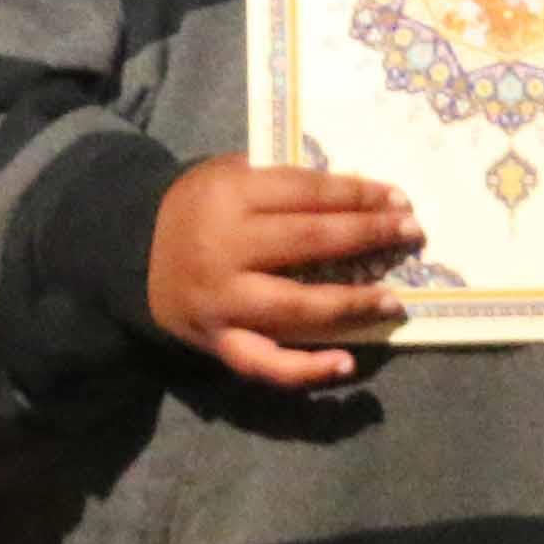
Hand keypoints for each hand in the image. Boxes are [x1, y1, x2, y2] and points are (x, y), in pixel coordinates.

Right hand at [148, 161, 416, 387]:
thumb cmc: (196, 207)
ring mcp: (222, 301)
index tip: (400, 199)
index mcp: (231, 197)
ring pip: (297, 307)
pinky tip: (345, 363)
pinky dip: (307, 369)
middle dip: (369, 237)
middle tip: (413, 235)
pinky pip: (266, 363)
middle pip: (311, 242)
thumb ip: (282, 184)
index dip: (359, 195)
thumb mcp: (230, 174)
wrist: (131, 253)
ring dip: (352, 304)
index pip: (309, 193)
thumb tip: (358, 197)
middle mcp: (226, 249)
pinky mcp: (218, 341)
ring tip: (393, 301)